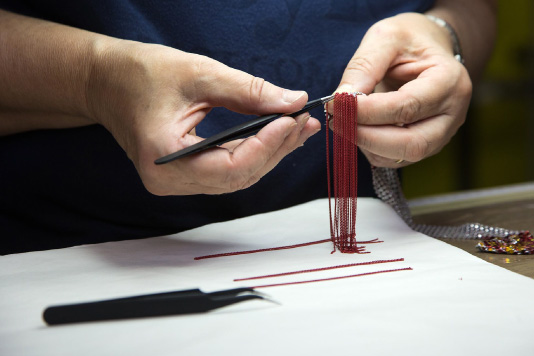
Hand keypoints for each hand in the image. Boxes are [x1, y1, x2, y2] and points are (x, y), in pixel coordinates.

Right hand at [87, 41, 320, 194]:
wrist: (106, 81)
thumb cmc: (140, 73)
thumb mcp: (198, 74)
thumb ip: (248, 91)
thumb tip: (293, 101)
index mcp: (164, 158)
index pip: (231, 166)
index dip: (267, 145)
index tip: (293, 119)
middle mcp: (168, 180)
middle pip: (238, 176)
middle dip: (275, 149)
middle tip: (303, 122)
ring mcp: (175, 182)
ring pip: (237, 177)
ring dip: (268, 153)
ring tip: (296, 127)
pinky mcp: (183, 175)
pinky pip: (227, 172)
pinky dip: (252, 154)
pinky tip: (273, 135)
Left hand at [333, 12, 471, 166]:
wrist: (428, 48)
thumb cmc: (409, 40)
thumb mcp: (386, 38)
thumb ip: (364, 67)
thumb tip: (342, 100)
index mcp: (449, 82)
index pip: (406, 107)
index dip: (367, 112)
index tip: (336, 104)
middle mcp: (452, 114)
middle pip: (411, 144)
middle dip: (367, 136)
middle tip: (337, 121)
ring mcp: (441, 134)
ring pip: (402, 156)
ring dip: (366, 144)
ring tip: (345, 121)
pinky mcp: (425, 145)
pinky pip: (395, 159)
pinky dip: (371, 148)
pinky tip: (358, 128)